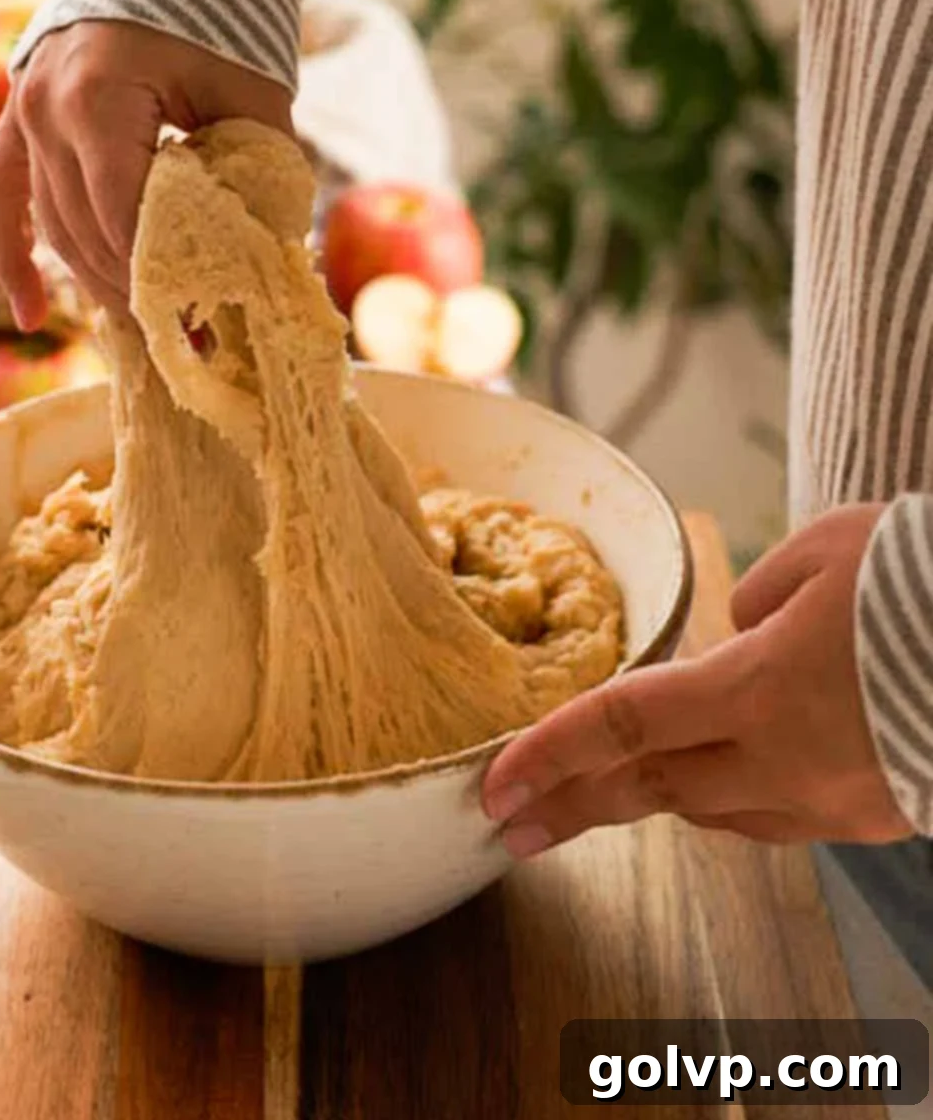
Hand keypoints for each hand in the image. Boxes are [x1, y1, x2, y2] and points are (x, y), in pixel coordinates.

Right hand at [0, 19, 292, 327]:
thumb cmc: (226, 9)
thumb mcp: (254, 94)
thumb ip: (256, 175)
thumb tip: (265, 263)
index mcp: (98, 98)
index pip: (123, 219)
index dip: (159, 282)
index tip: (200, 329)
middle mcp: (45, 105)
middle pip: (83, 229)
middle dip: (133, 291)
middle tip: (184, 341)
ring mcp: (24, 105)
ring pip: (50, 221)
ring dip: (93, 279)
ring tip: (143, 330)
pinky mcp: (22, 109)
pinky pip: (3, 196)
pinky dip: (14, 254)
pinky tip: (31, 315)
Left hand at [482, 505, 911, 854]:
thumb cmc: (926, 579)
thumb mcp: (824, 551)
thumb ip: (757, 598)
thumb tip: (733, 635)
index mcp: (760, 691)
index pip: (625, 728)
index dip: (550, 756)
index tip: (492, 787)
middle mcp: (785, 762)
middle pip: (651, 790)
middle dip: (571, 808)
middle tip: (506, 830)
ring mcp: (832, 801)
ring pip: (713, 810)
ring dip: (655, 795)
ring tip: (605, 788)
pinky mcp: (873, 817)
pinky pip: (776, 815)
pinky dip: (732, 795)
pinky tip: (719, 777)